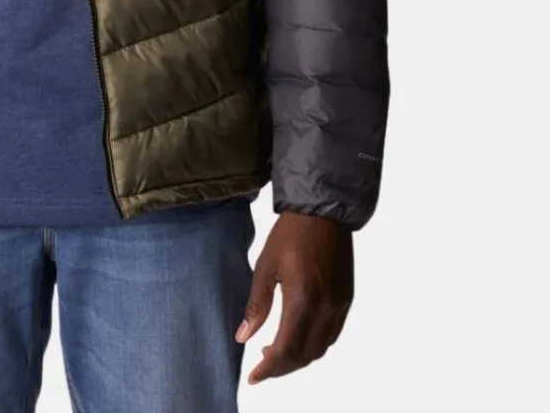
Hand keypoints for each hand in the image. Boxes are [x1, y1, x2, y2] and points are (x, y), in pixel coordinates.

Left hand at [236, 211, 353, 383]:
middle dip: (282, 367)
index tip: (254, 376)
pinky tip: (297, 336)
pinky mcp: (346, 299)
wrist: (324, 212)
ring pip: (321, 349)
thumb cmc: (290, 234)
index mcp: (303, 300)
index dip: (269, 368)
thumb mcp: (265, 266)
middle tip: (261, 366)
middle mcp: (326, 308)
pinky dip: (314, 344)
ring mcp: (340, 305)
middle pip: (305, 356)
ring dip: (299, 358)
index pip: (286, 350)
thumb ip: (257, 305)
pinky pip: (332, 334)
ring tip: (274, 352)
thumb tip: (242, 337)